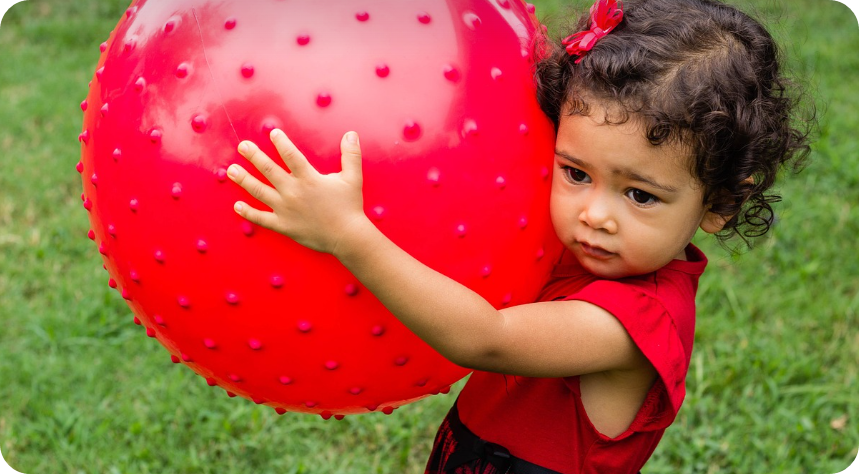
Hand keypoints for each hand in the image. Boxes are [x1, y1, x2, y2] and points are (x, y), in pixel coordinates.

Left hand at [228, 129, 369, 254]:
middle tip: (242, 146)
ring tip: (231, 170)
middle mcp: (293, 192)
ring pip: (260, 192)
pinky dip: (248, 213)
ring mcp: (286, 210)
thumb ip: (351, 155)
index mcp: (309, 179)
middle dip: (254, 156)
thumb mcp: (353, 178)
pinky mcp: (284, 226)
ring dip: (244, 180)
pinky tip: (237, 205)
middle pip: (269, 170)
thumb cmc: (350, 207)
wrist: (347, 237)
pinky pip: (261, 218)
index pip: (291, 155)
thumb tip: (351, 133)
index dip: (281, 142)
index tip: (272, 132)